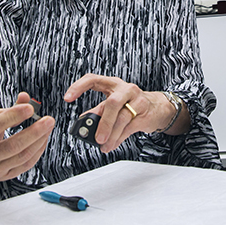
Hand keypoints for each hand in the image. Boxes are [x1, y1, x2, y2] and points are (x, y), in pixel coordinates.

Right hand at [0, 92, 54, 181]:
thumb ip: (8, 109)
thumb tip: (25, 98)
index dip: (13, 116)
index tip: (29, 108)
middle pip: (12, 146)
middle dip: (34, 132)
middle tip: (48, 120)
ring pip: (22, 156)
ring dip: (39, 140)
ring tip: (48, 127)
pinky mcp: (5, 177)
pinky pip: (26, 165)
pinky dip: (38, 150)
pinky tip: (43, 139)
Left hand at [64, 74, 187, 152]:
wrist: (157, 108)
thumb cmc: (131, 104)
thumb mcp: (113, 104)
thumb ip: (98, 112)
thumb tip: (83, 124)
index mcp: (112, 84)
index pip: (93, 79)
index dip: (79, 86)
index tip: (67, 98)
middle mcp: (125, 89)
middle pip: (112, 103)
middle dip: (104, 123)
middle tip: (96, 138)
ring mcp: (137, 100)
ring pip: (122, 117)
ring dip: (111, 134)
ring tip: (103, 145)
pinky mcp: (145, 112)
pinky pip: (130, 127)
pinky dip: (119, 138)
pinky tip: (112, 144)